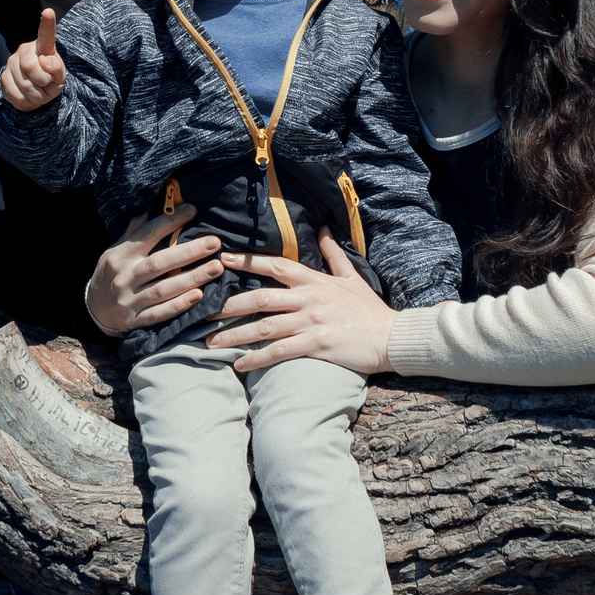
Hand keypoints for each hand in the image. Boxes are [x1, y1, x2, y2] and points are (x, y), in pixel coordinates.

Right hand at [0, 8, 67, 109]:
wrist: (35, 94)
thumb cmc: (50, 80)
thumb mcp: (60, 77)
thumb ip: (57, 69)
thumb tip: (45, 60)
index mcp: (43, 47)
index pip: (46, 35)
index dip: (47, 24)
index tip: (49, 11)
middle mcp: (25, 50)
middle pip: (30, 66)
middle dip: (42, 81)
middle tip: (46, 84)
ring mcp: (12, 63)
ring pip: (24, 84)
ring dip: (37, 94)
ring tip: (38, 91)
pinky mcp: (3, 77)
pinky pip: (16, 94)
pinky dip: (27, 101)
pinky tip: (28, 95)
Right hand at [85, 205, 221, 336]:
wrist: (92, 311)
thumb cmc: (111, 274)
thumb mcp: (114, 251)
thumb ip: (134, 232)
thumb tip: (150, 206)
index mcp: (120, 255)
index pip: (147, 234)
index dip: (170, 222)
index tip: (193, 210)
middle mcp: (125, 276)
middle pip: (160, 263)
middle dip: (189, 252)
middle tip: (215, 243)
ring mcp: (130, 300)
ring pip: (164, 289)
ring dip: (192, 278)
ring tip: (216, 268)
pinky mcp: (136, 321)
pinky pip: (161, 313)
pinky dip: (180, 304)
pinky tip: (199, 295)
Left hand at [207, 231, 397, 375]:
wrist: (390, 336)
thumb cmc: (369, 309)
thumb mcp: (351, 277)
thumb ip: (334, 255)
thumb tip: (323, 230)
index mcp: (315, 282)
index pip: (276, 266)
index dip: (248, 262)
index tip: (223, 259)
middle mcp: (310, 299)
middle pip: (262, 298)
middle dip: (230, 305)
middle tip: (204, 311)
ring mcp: (312, 322)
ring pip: (265, 327)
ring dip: (235, 336)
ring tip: (211, 343)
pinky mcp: (317, 345)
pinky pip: (280, 352)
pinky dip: (257, 358)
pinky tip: (239, 364)